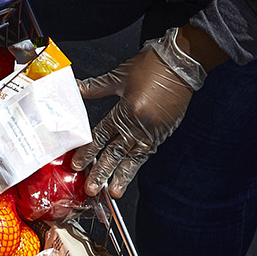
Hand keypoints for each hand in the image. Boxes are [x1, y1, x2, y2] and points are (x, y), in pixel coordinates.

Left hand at [72, 46, 195, 197]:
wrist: (181, 63)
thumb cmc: (151, 66)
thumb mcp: (119, 75)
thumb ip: (96, 87)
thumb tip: (75, 87)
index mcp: (126, 111)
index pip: (101, 135)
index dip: (88, 151)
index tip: (78, 165)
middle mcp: (139, 125)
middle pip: (116, 152)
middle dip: (102, 172)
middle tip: (91, 189)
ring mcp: (153, 130)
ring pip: (134, 157)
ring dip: (123, 175)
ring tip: (114, 192)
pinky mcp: (164, 131)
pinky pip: (148, 151)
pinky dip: (138, 162)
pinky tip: (131, 171)